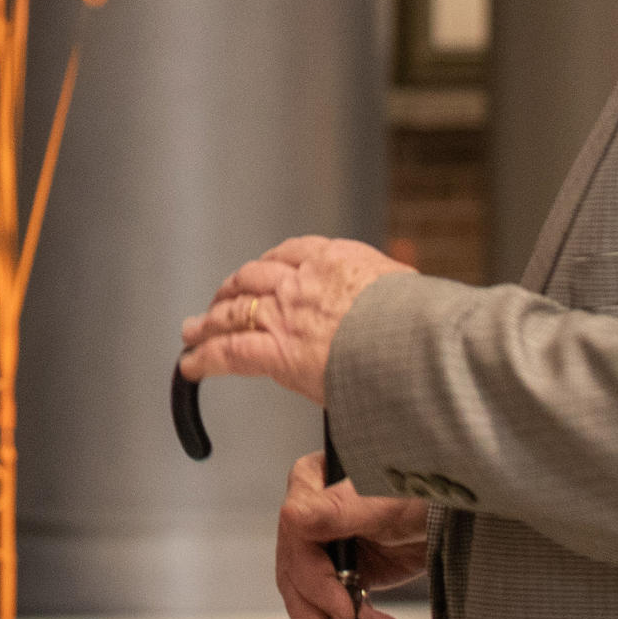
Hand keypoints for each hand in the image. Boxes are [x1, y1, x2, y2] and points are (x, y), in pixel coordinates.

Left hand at [179, 235, 416, 401]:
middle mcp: (306, 279)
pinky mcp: (277, 350)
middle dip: (233, 290)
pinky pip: (229, 351)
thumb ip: (393, 299)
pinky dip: (204, 357)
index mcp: (340, 260)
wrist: (420, 344)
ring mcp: (288, 313)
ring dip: (211, 320)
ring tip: (195, 330)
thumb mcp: (411, 294)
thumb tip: (405, 313)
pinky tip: (190, 364)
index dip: (270, 266)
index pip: (292, 253)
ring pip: (235, 309)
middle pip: (254, 277)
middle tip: (219, 301)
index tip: (263, 273)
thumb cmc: (427, 327)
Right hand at [279, 454, 427, 618]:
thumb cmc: (424, 489)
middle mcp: (312, 518)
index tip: (346, 612)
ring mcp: (331, 549)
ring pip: (316, 601)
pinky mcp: (351, 574)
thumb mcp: (385, 499)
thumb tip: (293, 517)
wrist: (459, 509)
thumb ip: (337, 509)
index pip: (295, 541)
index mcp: (310, 485)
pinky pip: (342, 611)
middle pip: (297, 577)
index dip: (316, 583)